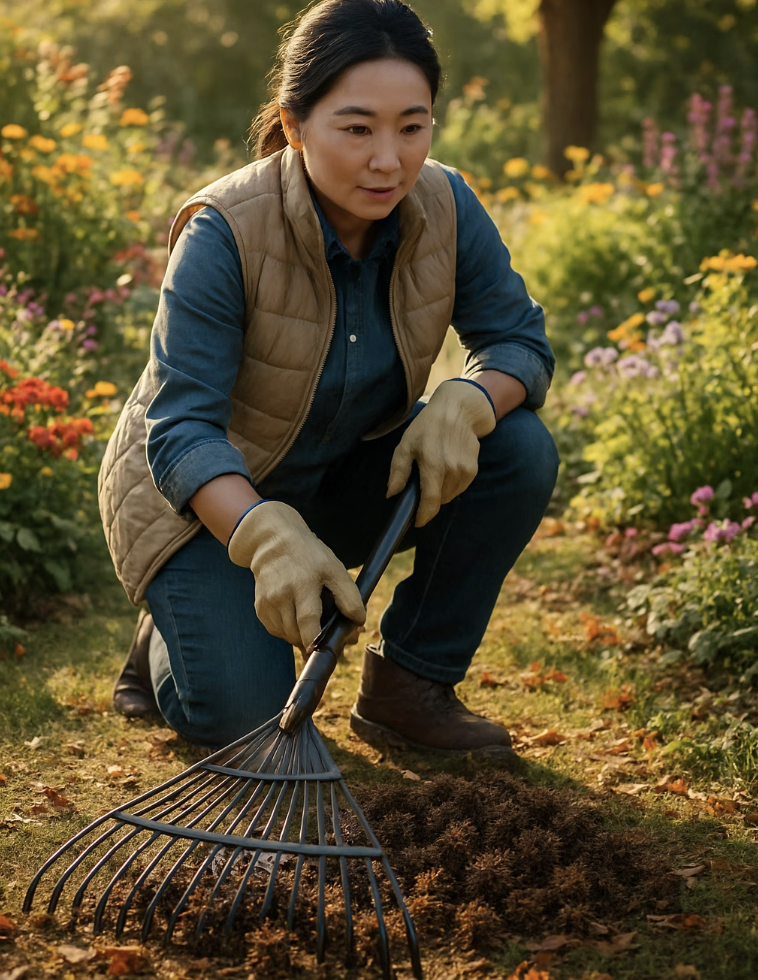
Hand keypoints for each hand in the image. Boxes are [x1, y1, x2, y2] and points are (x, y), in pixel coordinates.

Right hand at [227, 501, 364, 651]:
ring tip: (311, 623)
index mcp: (303, 584)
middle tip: (327, 637)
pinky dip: (288, 630)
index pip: (308, 621)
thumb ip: (348, 595)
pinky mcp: (260, 607)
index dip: (315, 641)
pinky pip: (276, 630)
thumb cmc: (309, 557)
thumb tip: (358, 621)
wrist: (273, 543)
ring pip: (287, 635)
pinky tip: (295, 616)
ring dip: (301, 637)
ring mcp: (268, 602)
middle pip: (297, 634)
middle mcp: (282, 594)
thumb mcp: (334, 568)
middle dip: (313, 641)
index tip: (324, 649)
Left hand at [387, 379, 495, 526]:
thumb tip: (392, 494)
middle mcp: (452, 470)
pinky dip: (450, 485)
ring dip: (440, 492)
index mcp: (433, 465)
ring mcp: (465, 471)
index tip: (417, 522)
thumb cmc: (428, 426)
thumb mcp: (406, 444)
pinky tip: (445, 468)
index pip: (430, 502)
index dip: (423, 516)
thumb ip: (398, 471)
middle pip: (439, 501)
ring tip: (433, 471)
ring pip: (450, 495)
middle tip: (421, 482)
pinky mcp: (473, 470)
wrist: (458, 411)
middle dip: (429, 499)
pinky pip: (459, 488)